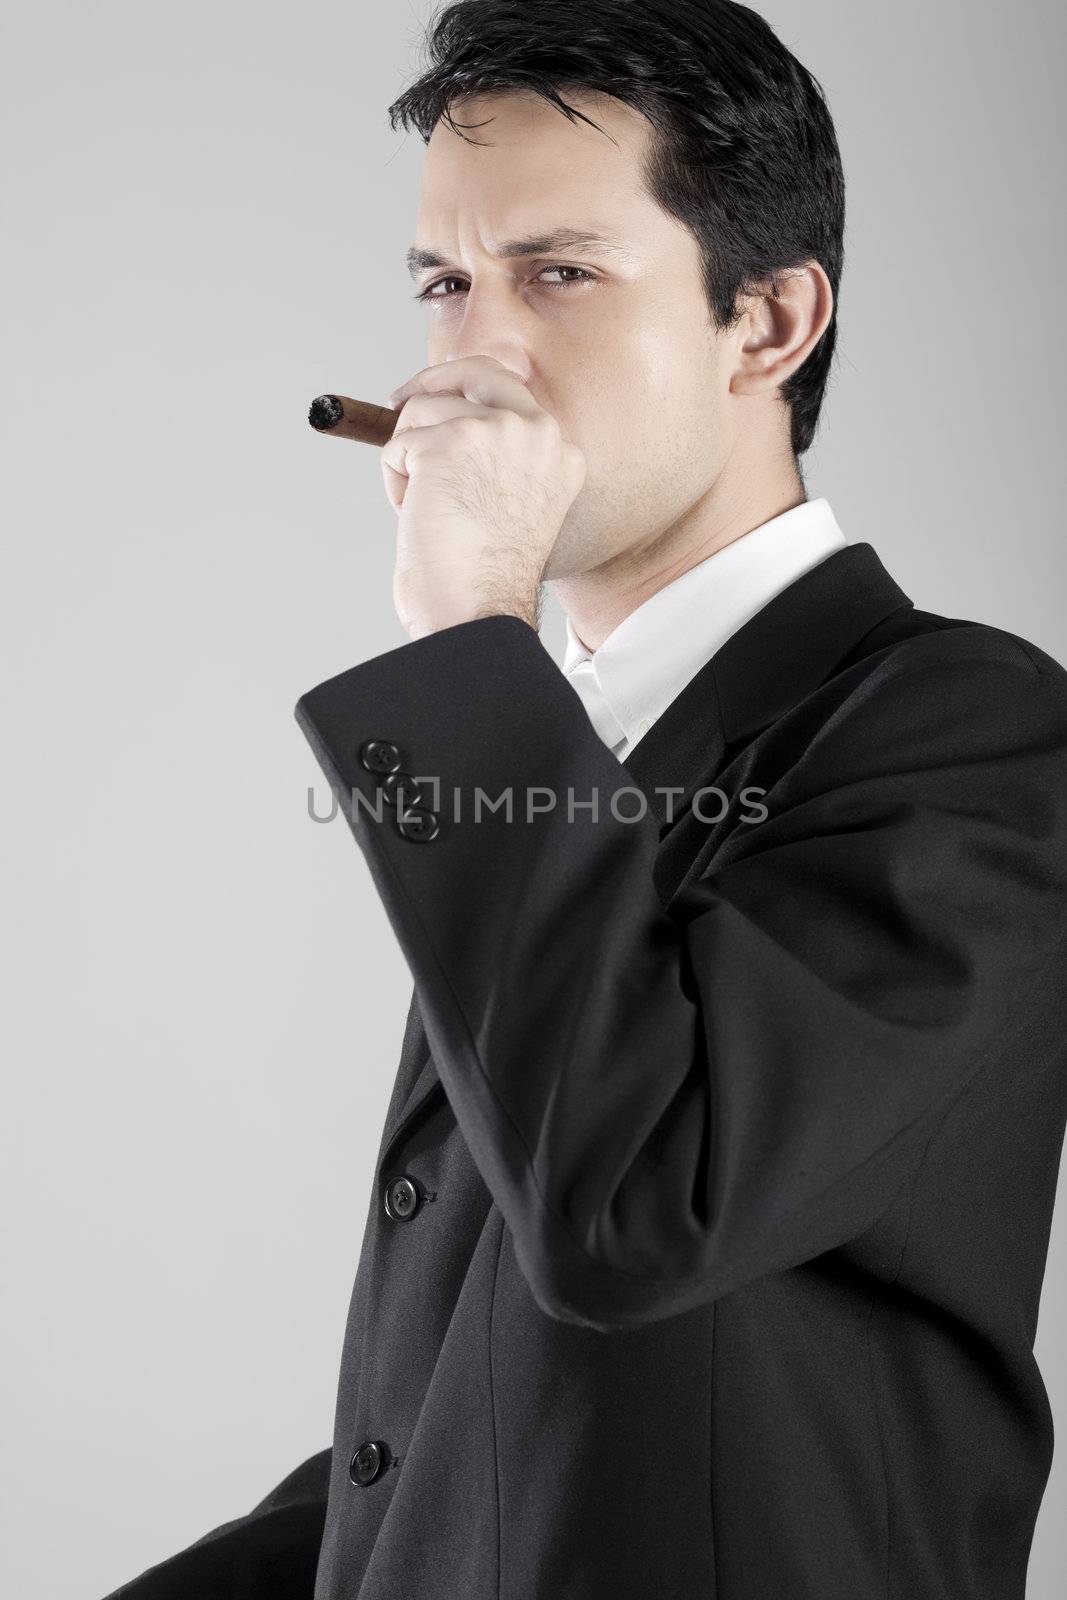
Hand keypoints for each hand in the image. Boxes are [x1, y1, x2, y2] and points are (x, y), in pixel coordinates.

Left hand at [381, 355, 585, 639]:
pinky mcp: (447, 444)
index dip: (465, 390)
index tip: (437, 400)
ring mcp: (492, 432)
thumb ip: (499, 461)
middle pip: (472, 372)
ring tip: (426, 512)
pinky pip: (396, 446)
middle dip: (429, 383)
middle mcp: (534, 432)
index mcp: (560, 452)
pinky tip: (417, 518)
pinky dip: (393, 483)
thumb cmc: (489, 581)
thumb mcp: (516, 506)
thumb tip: (444, 424)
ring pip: (421, 414)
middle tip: (398, 405)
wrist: (479, 612)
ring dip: (408, 462)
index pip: (510, 391)